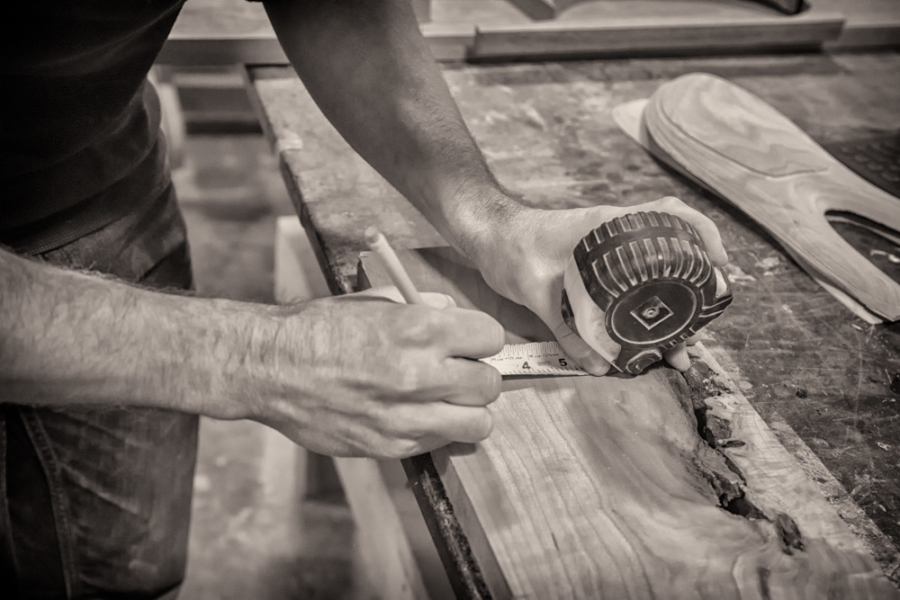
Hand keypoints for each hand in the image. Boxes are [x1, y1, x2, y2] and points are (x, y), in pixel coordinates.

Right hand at [235, 287, 504, 458]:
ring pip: (479, 423)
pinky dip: (440, 430)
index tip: (470, 342)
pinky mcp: (392, 446)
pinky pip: (444, 443)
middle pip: (490, 384)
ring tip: (446, 400)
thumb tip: (456, 315)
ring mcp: (406, 416)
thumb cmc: (319, 329)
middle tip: (457, 371)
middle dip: (477, 375)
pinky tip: (419, 415)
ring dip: (468, 410)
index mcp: (417, 329)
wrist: (270, 368)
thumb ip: (423, 308)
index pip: (490, 337)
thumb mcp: (375, 302)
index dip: (481, 338)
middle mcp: (418, 374)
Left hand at [474, 196, 727, 374]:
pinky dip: (646, 310)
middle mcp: (615, 238)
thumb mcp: (535, 289)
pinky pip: (632, 286)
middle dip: (693, 294)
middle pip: (672, 255)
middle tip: (697, 334)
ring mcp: (608, 255)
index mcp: (608, 228)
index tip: (719, 270)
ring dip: (671, 309)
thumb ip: (565, 325)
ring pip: (654, 275)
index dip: (704, 237)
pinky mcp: (595, 271)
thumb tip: (599, 365)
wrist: (486, 235)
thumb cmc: (510, 248)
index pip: (671, 216)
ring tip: (679, 349)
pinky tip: (647, 339)